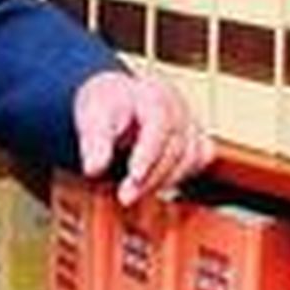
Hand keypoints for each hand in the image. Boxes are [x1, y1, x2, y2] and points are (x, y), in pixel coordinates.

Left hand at [73, 69, 214, 205]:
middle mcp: (177, 105)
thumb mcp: (92, 117)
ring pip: (188, 157)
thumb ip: (94, 142)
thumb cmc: (106, 106)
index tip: (133, 177)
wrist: (116, 98)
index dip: (148, 153)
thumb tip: (93, 169)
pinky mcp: (196, 138)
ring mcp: (190, 121)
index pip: (158, 123)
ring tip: (132, 194)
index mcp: (152, 93)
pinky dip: (178, 177)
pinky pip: (196, 161)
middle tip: (125, 197)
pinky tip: (153, 186)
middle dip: (150, 176)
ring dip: (162, 181)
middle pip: (174, 145)